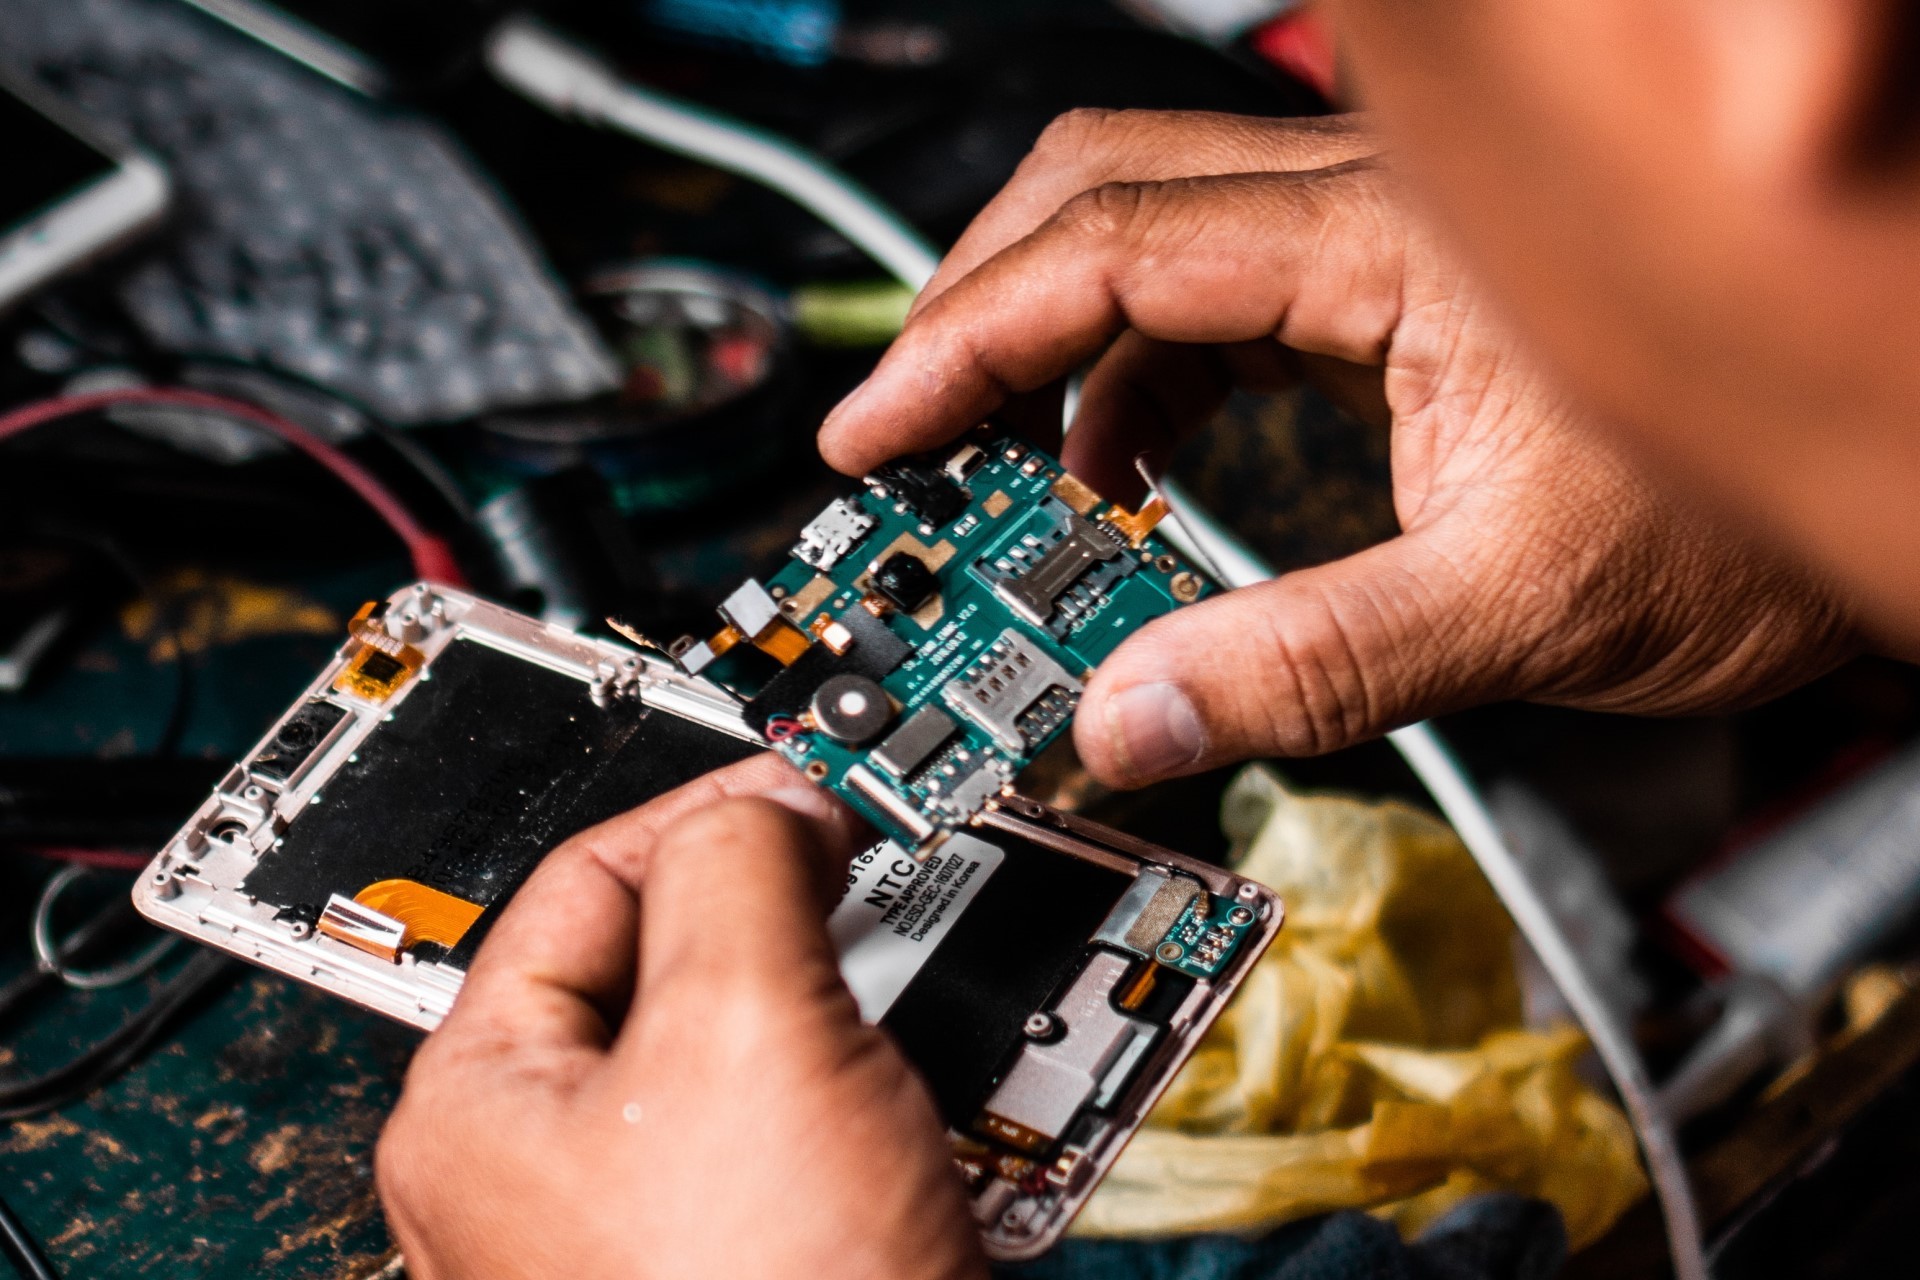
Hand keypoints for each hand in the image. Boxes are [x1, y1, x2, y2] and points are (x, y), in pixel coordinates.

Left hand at [376, 754, 987, 1279]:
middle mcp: (548, 1176)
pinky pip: (826, 1146)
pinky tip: (964, 1113)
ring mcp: (655, 1237)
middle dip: (813, 927)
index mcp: (483, 1106)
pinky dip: (901, 1111)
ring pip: (774, 1057)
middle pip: (688, 967)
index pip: (588, 880)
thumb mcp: (748, 1022)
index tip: (820, 787)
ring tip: (951, 1011)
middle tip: (894, 893)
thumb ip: (739, 862)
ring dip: (878, 1021)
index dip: (713, 808)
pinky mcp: (759, 1273)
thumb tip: (764, 801)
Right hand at [819, 109, 1862, 785]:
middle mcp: (1367, 214)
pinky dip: (1130, 383)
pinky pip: (1211, 303)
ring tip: (992, 473)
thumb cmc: (1737, 521)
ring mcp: (1371, 246)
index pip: (1114, 251)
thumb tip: (1130, 723)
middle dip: (980, 307)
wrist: (1866, 469)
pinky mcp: (1381, 296)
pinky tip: (1115, 473)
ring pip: (1148, 236)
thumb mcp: (1515, 610)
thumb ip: (1310, 667)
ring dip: (1049, 348)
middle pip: (1102, 192)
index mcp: (1386, 249)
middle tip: (905, 431)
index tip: (878, 430)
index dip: (968, 339)